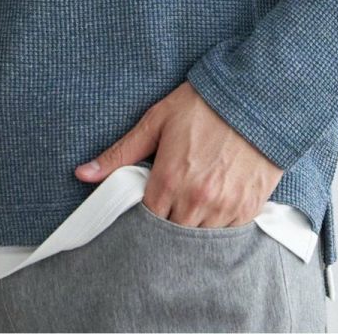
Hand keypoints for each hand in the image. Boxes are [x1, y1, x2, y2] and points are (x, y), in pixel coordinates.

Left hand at [74, 79, 284, 227]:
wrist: (255, 95)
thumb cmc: (203, 105)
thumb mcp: (157, 121)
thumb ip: (120, 153)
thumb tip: (82, 174)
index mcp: (169, 179)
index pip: (145, 220)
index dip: (142, 216)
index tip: (145, 204)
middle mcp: (196, 200)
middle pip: (170, 235)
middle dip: (166, 222)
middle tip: (168, 203)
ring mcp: (224, 208)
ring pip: (199, 240)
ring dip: (191, 227)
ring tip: (190, 204)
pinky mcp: (248, 208)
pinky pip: (227, 235)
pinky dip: (218, 226)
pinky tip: (214, 205)